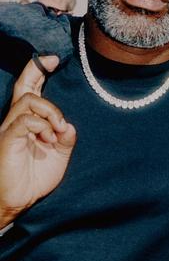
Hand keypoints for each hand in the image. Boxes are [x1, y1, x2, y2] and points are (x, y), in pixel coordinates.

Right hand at [0, 56, 75, 227]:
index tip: (52, 59)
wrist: (17, 201)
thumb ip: (66, 139)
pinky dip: (42, 125)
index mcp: (29, 123)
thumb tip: (69, 125)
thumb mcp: (59, 156)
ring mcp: (10, 129)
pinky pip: (25, 121)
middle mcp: (16, 122)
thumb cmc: (34, 178)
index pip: (31, 91)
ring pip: (29, 101)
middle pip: (23, 88)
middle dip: (35, 70)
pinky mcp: (7, 139)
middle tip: (52, 61)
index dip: (38, 72)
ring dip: (51, 111)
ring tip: (57, 130)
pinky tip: (49, 138)